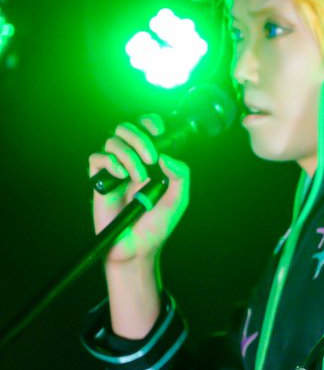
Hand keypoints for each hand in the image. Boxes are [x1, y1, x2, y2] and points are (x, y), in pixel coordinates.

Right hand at [89, 115, 189, 264]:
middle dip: (140, 138)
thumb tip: (166, 156)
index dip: (150, 122)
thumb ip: (180, 175)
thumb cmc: (157, 224)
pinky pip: (97, 159)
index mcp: (152, 161)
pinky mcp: (99, 181)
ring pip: (112, 141)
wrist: (137, 247)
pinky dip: (110, 162)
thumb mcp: (178, 199)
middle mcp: (132, 161)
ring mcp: (115, 170)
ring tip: (139, 178)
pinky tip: (121, 175)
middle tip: (151, 158)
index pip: (147, 129)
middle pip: (126, 129)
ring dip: (128, 155)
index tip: (159, 130)